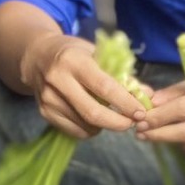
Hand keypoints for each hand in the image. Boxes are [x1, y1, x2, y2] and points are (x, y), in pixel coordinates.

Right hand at [30, 33, 148, 139]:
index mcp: (73, 61)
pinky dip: (90, 130)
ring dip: (105, 126)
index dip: (125, 102)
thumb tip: (148, 94)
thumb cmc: (73, 53)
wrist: (36, 56)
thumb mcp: (97, 54)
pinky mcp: (44, 113)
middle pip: (93, 113)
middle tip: (131, 123)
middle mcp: (58, 80)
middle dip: (117, 122)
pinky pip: (74, 131)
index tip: (140, 112)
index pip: (104, 87)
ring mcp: (49, 99)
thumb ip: (122, 74)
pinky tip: (95, 120)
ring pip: (85, 125)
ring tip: (113, 117)